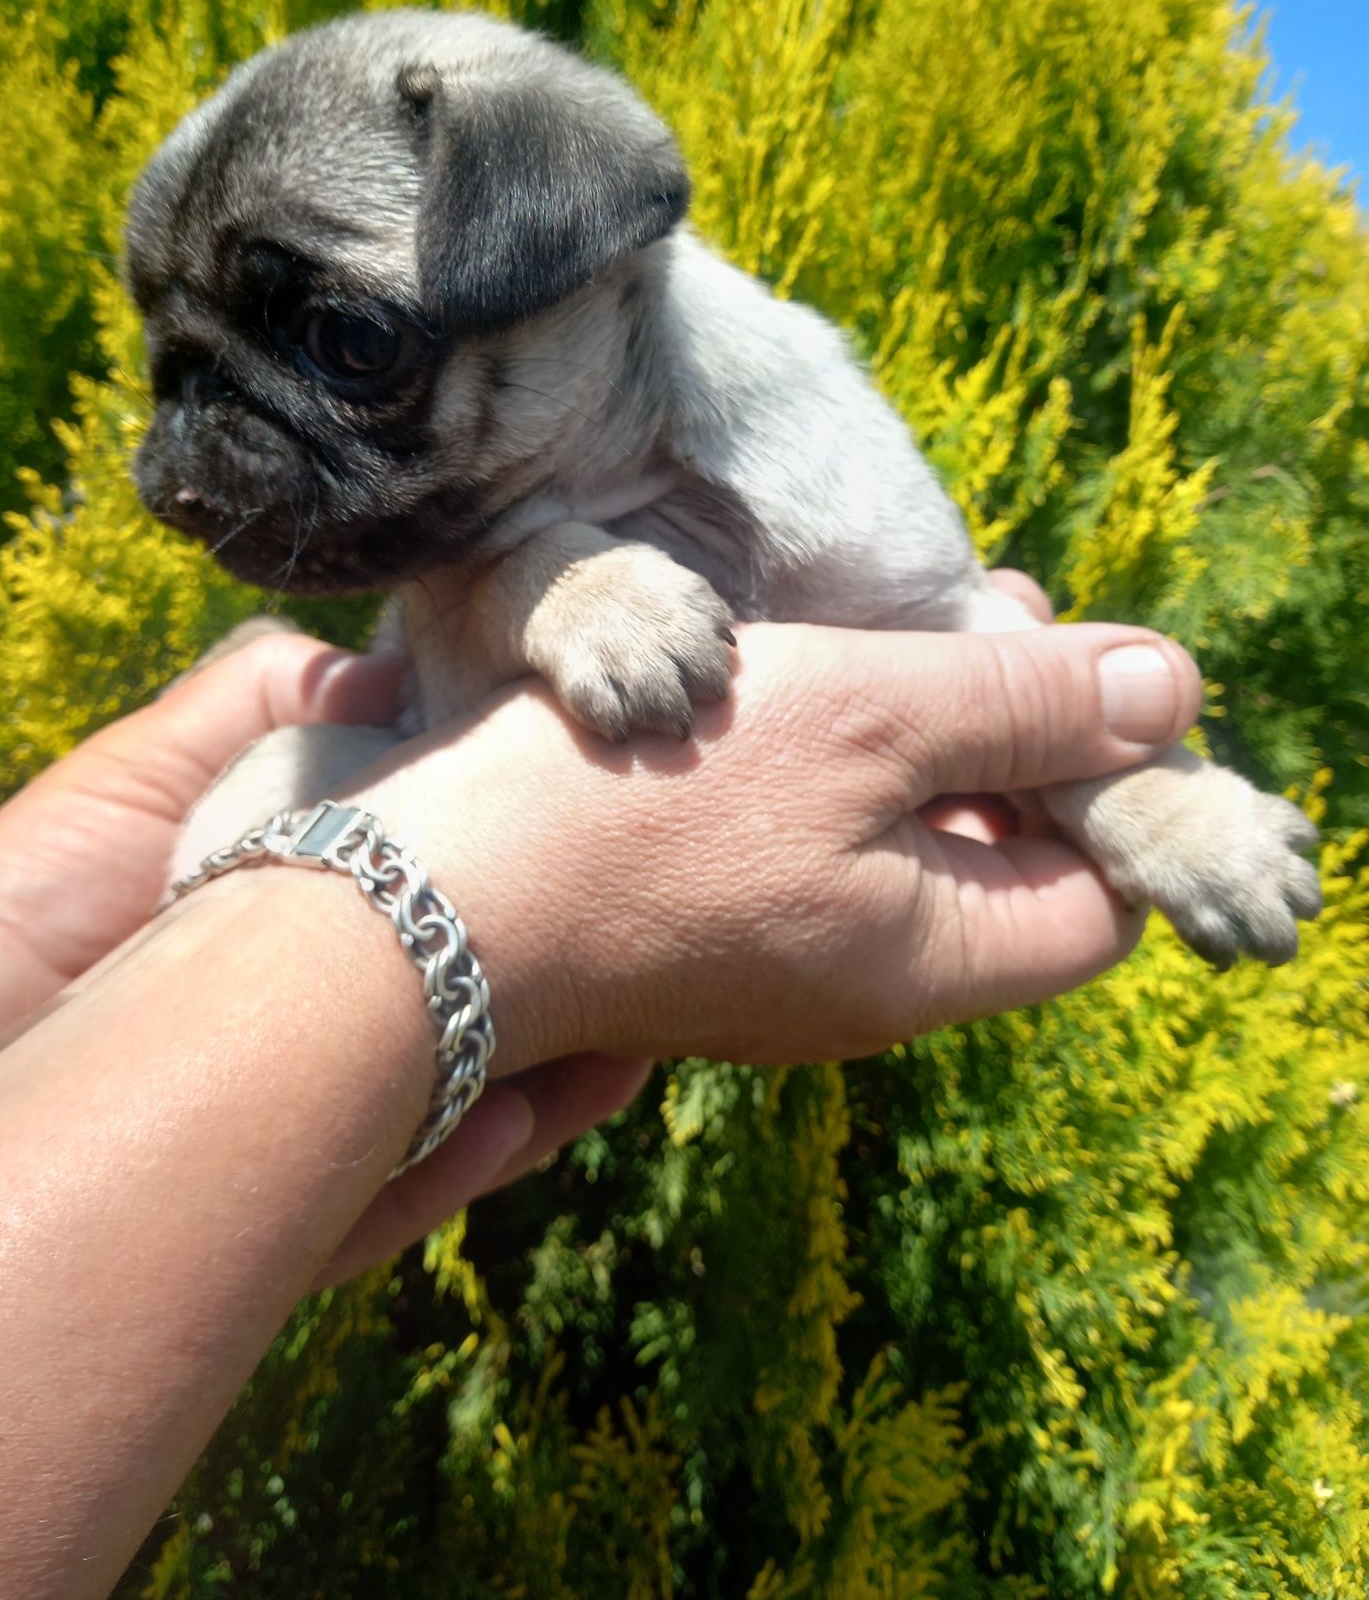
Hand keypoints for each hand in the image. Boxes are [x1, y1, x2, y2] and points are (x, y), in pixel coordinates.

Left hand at [0, 634, 650, 1242]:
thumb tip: (388, 672)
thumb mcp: (130, 787)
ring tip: (632, 1039)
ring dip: (548, 1075)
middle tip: (655, 945)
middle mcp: (307, 1037)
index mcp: (288, 929)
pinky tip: (535, 1110)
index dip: (513, 865)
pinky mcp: (271, 1229)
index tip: (593, 820)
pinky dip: (463, 1158)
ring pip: (446, 1105)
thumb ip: (251, 708)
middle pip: (459, 1009)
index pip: (430, 898)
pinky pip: (388, 1198)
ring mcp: (294, 1138)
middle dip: (563, 983)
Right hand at [303, 608, 1199, 1080]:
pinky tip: (793, 685)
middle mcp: (869, 991)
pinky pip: (816, 854)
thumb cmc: (652, 802)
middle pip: (1002, 868)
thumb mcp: (867, 721)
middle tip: (983, 608)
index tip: (1071, 671)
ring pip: (903, 850)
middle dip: (1013, 737)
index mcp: (934, 962)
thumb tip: (1174, 693)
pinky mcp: (703, 938)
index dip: (1113, 781)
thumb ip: (1023, 708)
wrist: (426, 899)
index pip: (1103, 894)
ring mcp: (781, 973)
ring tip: (890, 625)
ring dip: (920, 741)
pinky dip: (835, 772)